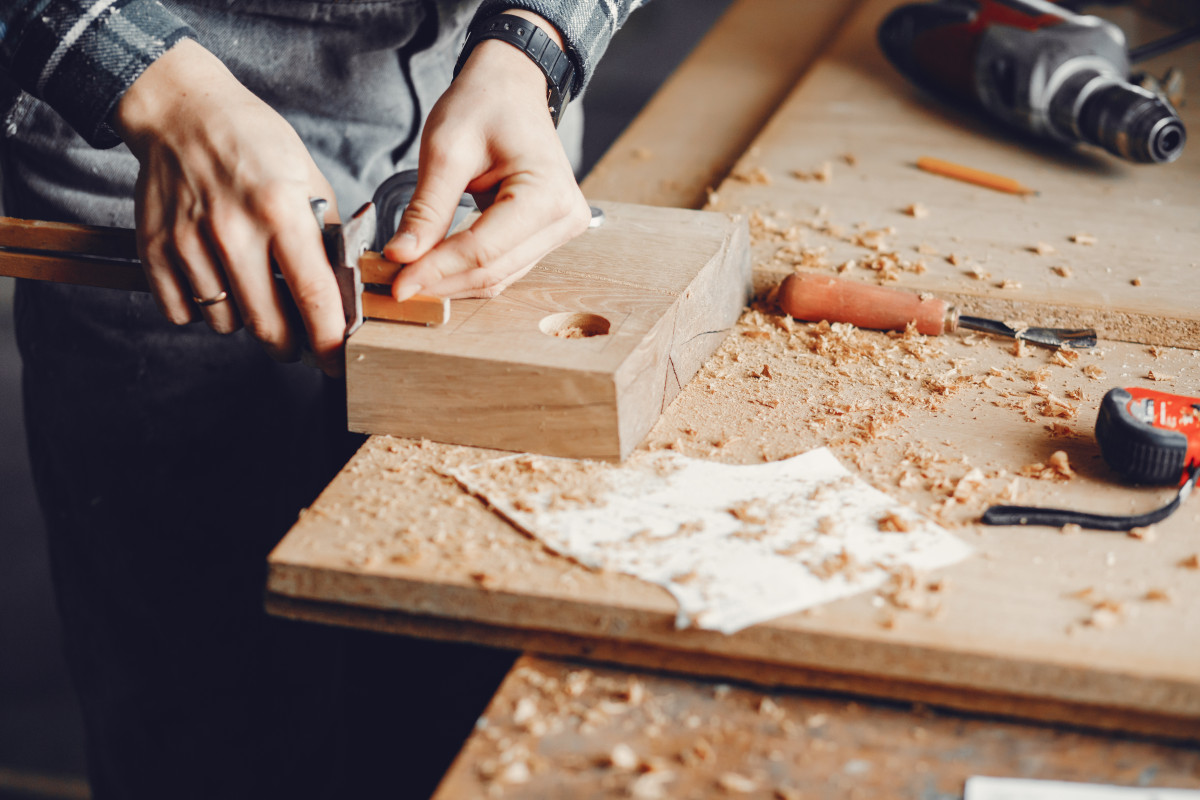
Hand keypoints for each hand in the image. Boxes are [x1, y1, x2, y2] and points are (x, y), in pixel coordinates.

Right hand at [112, 40, 345, 375]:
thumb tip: (345, 289)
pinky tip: (212, 279)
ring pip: (224, 322)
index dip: (329, 339)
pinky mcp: (154, 249)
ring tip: (248, 286)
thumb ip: (328, 233)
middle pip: (267, 325)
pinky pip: (182, 312)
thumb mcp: (307, 176)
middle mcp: (232, 229)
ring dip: (242, 319)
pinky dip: (200, 307)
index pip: (313, 295)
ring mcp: (188, 241)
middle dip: (288, 345)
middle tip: (295, 339)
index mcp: (279, 209)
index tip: (338, 361)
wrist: (181, 111)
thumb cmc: (252, 141)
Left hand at [383, 11, 590, 301]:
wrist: (512, 86)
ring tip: (410, 273)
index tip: (396, 283)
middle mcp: (564, 218)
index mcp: (546, 194)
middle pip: (492, 271)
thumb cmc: (484, 104)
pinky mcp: (549, 235)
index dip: (436, 270)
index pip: (482, 250)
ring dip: (452, 281)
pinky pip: (505, 266)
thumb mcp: (445, 149)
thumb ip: (426, 209)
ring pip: (498, 276)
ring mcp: (562, 229)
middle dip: (440, 280)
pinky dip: (467, 270)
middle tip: (395, 282)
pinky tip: (436, 265)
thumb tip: (402, 257)